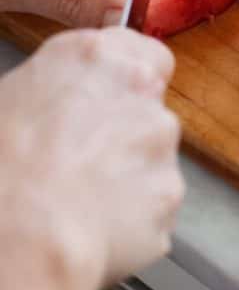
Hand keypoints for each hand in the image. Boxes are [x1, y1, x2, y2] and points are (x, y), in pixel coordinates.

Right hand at [0, 28, 182, 289]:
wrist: (23, 234)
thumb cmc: (0, 169)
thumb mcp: (5, 101)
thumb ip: (52, 87)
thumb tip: (50, 103)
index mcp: (96, 56)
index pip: (145, 54)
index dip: (128, 82)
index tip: (110, 100)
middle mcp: (140, 91)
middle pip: (149, 108)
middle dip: (125, 133)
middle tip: (78, 159)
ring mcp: (162, 143)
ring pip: (153, 157)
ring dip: (128, 174)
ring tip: (77, 197)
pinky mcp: (171, 192)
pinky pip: (153, 203)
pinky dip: (131, 216)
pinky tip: (92, 224)